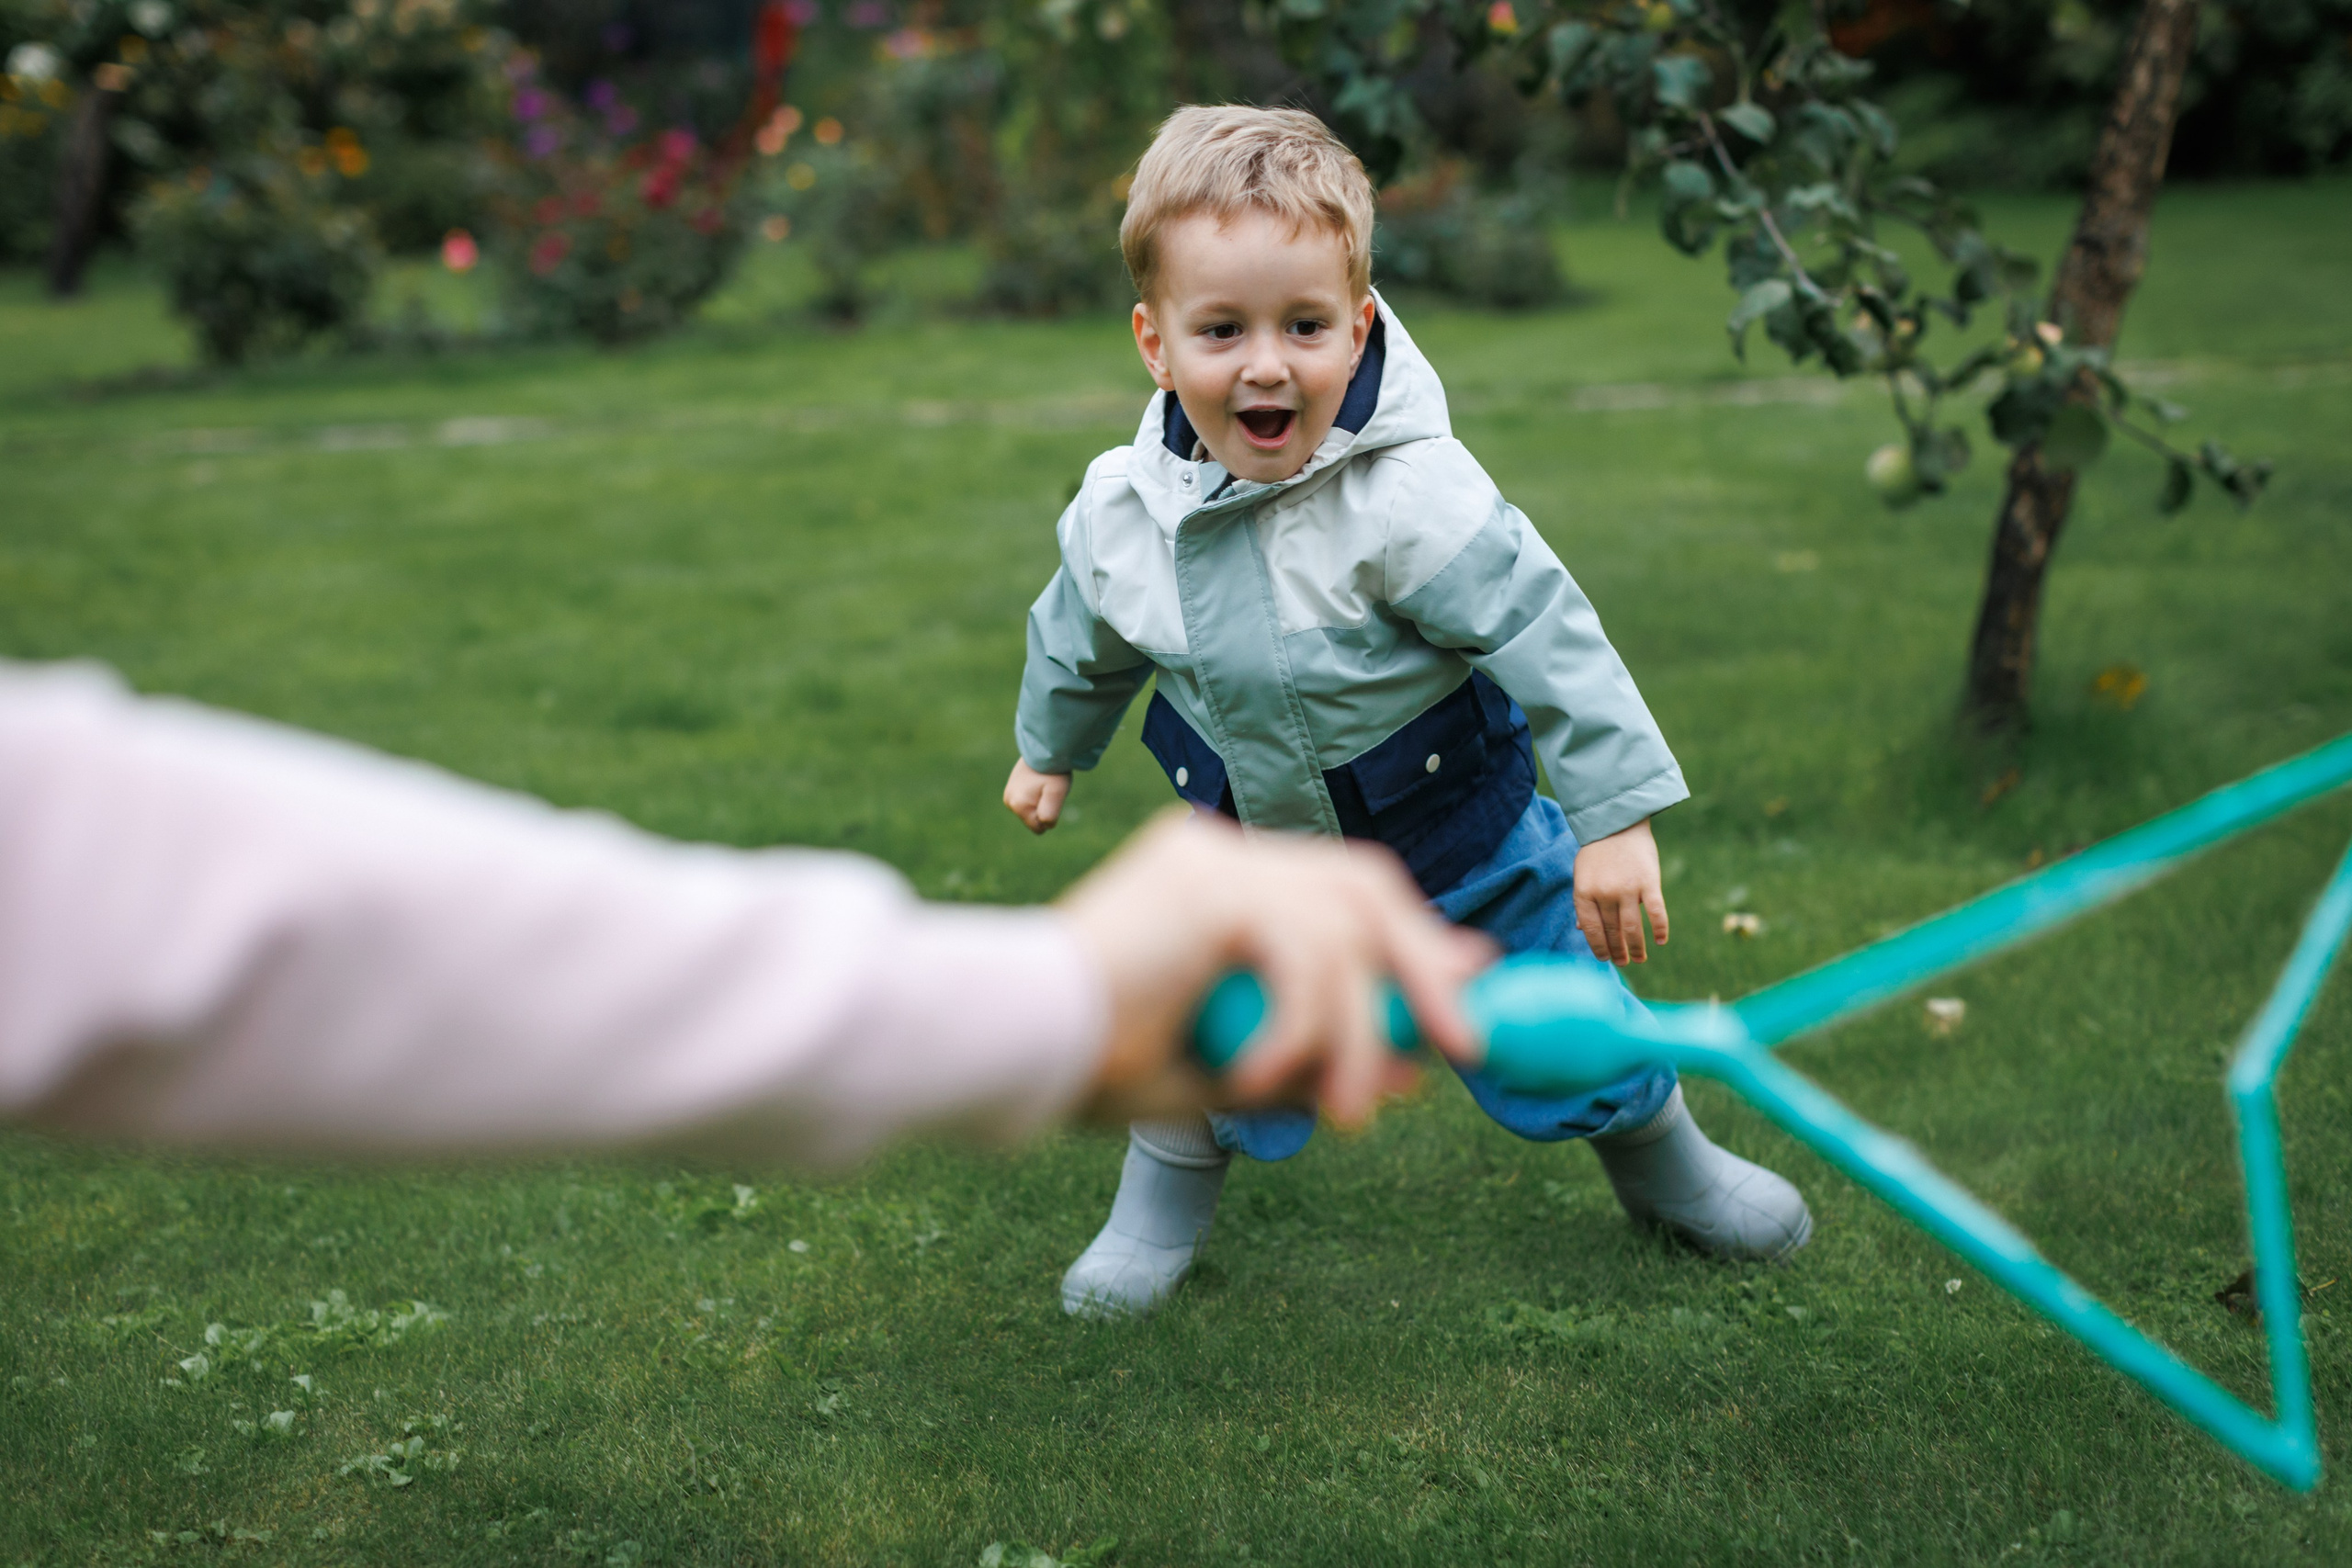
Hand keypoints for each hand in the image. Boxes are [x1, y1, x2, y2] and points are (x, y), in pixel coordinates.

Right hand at [1004, 760, 1071, 833]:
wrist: (1045, 748)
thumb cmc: (1053, 772)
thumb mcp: (1057, 793)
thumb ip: (1049, 813)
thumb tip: (1044, 826)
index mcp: (1018, 805)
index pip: (1038, 828)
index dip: (1050, 816)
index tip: (1051, 797)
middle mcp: (1009, 801)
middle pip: (1033, 819)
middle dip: (1043, 808)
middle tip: (1048, 789)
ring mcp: (1008, 794)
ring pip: (1030, 809)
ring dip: (1040, 800)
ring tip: (1043, 784)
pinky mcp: (1011, 788)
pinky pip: (1027, 800)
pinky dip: (1035, 794)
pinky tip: (1038, 780)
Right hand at [1056, 809, 1493, 1127]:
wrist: (1012, 1049)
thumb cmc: (1096, 1063)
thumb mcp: (1233, 1068)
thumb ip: (1320, 1059)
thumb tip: (1418, 1073)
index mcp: (1218, 885)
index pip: (1343, 890)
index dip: (1413, 940)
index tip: (1465, 993)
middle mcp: (1220, 856)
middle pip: (1363, 884)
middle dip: (1423, 967)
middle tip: (1465, 1047)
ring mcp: (1213, 858)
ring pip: (1344, 929)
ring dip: (1361, 1029)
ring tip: (1344, 1110)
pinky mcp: (1206, 881)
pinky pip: (1303, 951)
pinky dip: (1304, 1024)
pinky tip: (1259, 1074)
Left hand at [1572, 816, 1669, 964]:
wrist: (1617, 822)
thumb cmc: (1597, 852)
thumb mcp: (1582, 876)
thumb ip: (1584, 903)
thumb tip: (1582, 930)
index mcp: (1583, 892)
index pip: (1590, 930)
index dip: (1598, 948)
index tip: (1605, 959)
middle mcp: (1604, 893)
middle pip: (1612, 932)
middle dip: (1618, 952)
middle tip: (1624, 962)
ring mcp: (1626, 889)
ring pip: (1632, 929)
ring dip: (1636, 948)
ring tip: (1639, 959)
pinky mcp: (1648, 883)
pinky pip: (1655, 913)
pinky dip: (1659, 929)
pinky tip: (1660, 941)